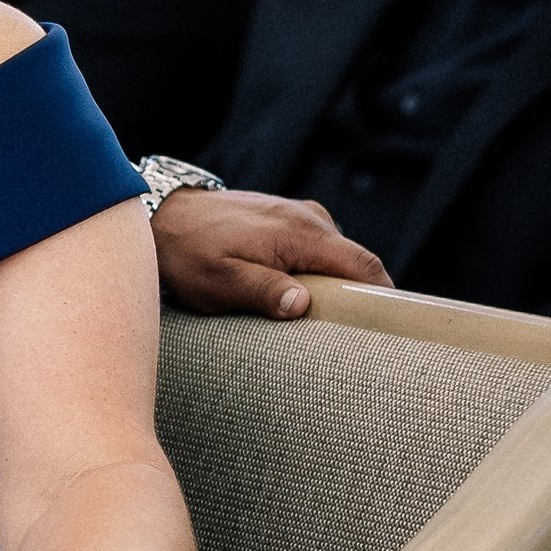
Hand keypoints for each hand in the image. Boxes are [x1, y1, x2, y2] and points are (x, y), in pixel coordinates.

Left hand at [153, 184, 389, 322]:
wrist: (162, 215)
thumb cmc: (188, 251)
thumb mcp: (220, 281)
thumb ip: (263, 291)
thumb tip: (303, 305)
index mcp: (302, 233)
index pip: (364, 266)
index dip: (383, 297)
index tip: (387, 328)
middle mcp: (310, 219)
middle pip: (356, 264)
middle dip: (357, 297)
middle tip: (350, 335)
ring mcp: (300, 216)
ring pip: (336, 258)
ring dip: (333, 286)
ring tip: (319, 320)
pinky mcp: (287, 221)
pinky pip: (317, 251)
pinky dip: (316, 273)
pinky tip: (296, 297)